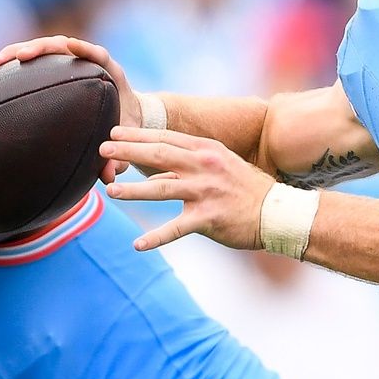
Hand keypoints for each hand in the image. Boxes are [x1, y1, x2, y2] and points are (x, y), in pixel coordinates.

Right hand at [0, 36, 144, 182]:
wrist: (124, 116)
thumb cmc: (123, 127)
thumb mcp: (122, 142)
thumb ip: (118, 157)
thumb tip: (108, 177)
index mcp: (109, 74)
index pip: (98, 54)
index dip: (85, 48)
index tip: (70, 46)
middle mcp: (87, 63)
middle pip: (62, 46)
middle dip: (39, 47)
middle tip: (20, 57)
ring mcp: (68, 63)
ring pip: (43, 51)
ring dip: (17, 51)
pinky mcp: (55, 69)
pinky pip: (34, 63)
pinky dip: (13, 64)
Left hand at [100, 128, 273, 252]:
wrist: (277, 213)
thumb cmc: (247, 189)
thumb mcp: (221, 165)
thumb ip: (189, 165)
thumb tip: (152, 173)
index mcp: (207, 150)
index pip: (165, 138)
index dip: (137, 136)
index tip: (113, 134)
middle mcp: (205, 167)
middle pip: (159, 155)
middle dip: (128, 152)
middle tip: (101, 150)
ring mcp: (206, 192)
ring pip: (161, 189)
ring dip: (133, 191)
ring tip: (110, 192)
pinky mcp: (209, 219)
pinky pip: (177, 229)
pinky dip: (156, 237)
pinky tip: (137, 245)